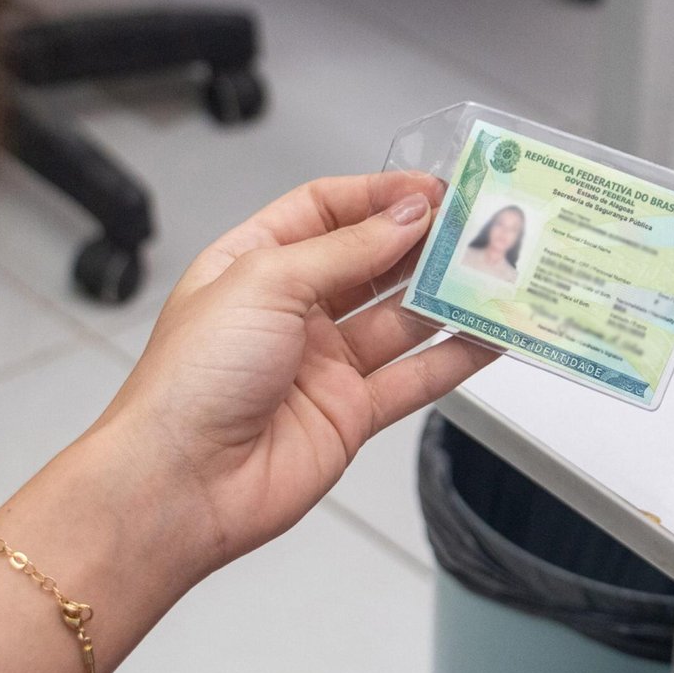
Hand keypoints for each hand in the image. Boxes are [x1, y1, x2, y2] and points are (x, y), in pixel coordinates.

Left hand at [96, 172, 496, 578]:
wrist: (181, 483)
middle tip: (473, 225)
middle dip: (422, 242)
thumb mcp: (264, 282)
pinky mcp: (350, 414)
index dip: (379, 196)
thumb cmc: (188, 381)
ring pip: (401, 319)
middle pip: (372, 261)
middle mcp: (290, 312)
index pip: (326, 211)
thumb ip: (345, 250)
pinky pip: (414, 377)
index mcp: (253, 264)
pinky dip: (455, 357)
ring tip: (492, 274)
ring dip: (447, 296)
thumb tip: (404, 217)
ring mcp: (323, 364)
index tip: (432, 189)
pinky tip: (488, 336)